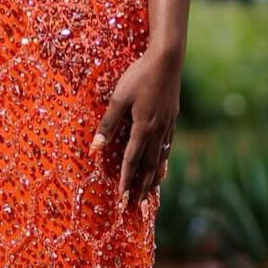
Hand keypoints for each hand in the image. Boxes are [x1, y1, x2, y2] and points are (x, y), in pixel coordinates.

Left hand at [90, 44, 179, 208]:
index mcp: (143, 127)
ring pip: (160, 159)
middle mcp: (158, 131)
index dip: (126, 182)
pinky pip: (167, 147)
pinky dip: (163, 162)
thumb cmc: (139, 75)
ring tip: (150, 196)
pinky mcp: (173, 119)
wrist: (167, 59)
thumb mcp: (118, 98)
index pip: (131, 161)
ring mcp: (168, 125)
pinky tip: (162, 167)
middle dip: (141, 189)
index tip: (121, 201)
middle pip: (148, 167)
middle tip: (136, 208)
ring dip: (153, 179)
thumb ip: (107, 125)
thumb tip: (94, 150)